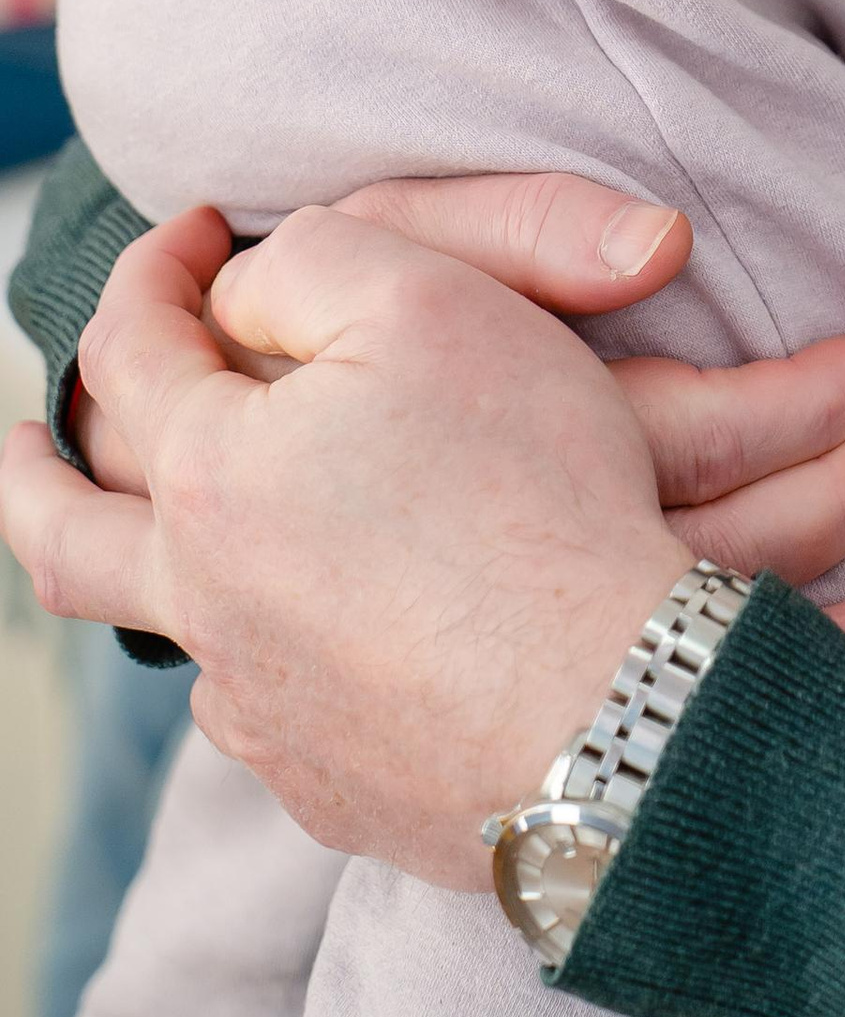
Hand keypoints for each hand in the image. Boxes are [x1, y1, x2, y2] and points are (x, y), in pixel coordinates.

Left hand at [5, 190, 844, 885]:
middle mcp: (208, 609)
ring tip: (210, 539)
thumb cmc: (529, 489)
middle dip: (35, 474)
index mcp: (209, 481)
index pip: (131, 352)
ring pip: (181, 632)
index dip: (154, 270)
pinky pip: (276, 709)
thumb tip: (240, 295)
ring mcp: (266, 715)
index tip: (193, 226)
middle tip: (25, 438)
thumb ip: (309, 262)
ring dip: (176, 571)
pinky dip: (283, 651)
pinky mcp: (337, 790)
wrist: (614, 707)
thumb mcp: (426, 297)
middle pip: (65, 538)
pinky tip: (342, 636)